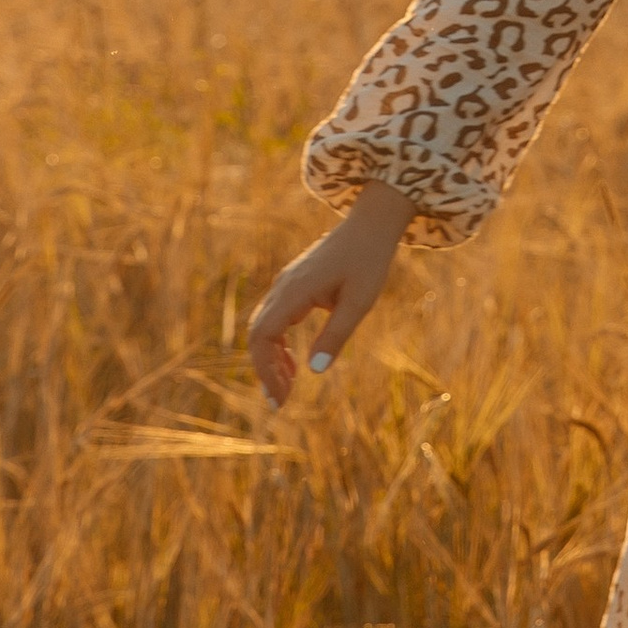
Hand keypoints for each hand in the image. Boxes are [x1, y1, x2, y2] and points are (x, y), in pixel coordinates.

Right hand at [246, 181, 415, 405]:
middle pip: (258, 334)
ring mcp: (286, 285)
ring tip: (287, 387)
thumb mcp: (359, 302)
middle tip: (281, 401)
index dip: (266, 368)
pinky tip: (293, 362)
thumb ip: (336, 335)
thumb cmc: (369, 261)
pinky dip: (279, 344)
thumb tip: (315, 370)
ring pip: (264, 327)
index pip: (264, 335)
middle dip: (265, 370)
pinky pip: (275, 319)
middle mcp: (283, 287)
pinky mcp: (294, 286)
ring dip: (271, 359)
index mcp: (295, 291)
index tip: (280, 397)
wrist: (370, 226)